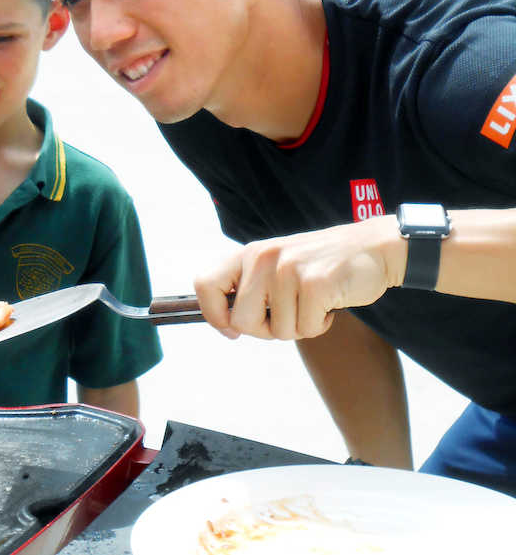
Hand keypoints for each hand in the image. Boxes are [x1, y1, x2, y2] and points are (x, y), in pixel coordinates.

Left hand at [194, 215, 401, 340]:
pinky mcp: (314, 284)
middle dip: (265, 330)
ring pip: (278, 331)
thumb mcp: (277, 265)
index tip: (230, 329)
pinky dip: (320, 325)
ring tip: (313, 302)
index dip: (213, 315)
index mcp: (249, 254)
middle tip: (288, 316)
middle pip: (241, 322)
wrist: (373, 248)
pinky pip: (307, 329)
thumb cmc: (321, 265)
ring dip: (299, 326)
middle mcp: (262, 259)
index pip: (205, 284)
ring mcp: (287, 270)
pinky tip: (329, 303)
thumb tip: (227, 324)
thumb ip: (251, 287)